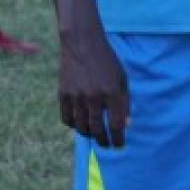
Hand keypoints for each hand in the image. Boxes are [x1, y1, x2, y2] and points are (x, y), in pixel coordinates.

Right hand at [58, 29, 129, 147]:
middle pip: (98, 130)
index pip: (116, 125)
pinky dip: (74, 125)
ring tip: (95, 135)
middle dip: (104, 141)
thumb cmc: (107, 62)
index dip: (118, 139)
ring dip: (89, 134)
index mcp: (113, 91)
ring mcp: (77, 96)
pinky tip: (80, 124)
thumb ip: (125, 102)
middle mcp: (94, 96)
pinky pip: (67, 119)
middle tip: (107, 145)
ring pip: (81, 127)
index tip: (119, 145)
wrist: (82, 44)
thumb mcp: (122, 79)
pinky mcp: (63, 94)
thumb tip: (126, 125)